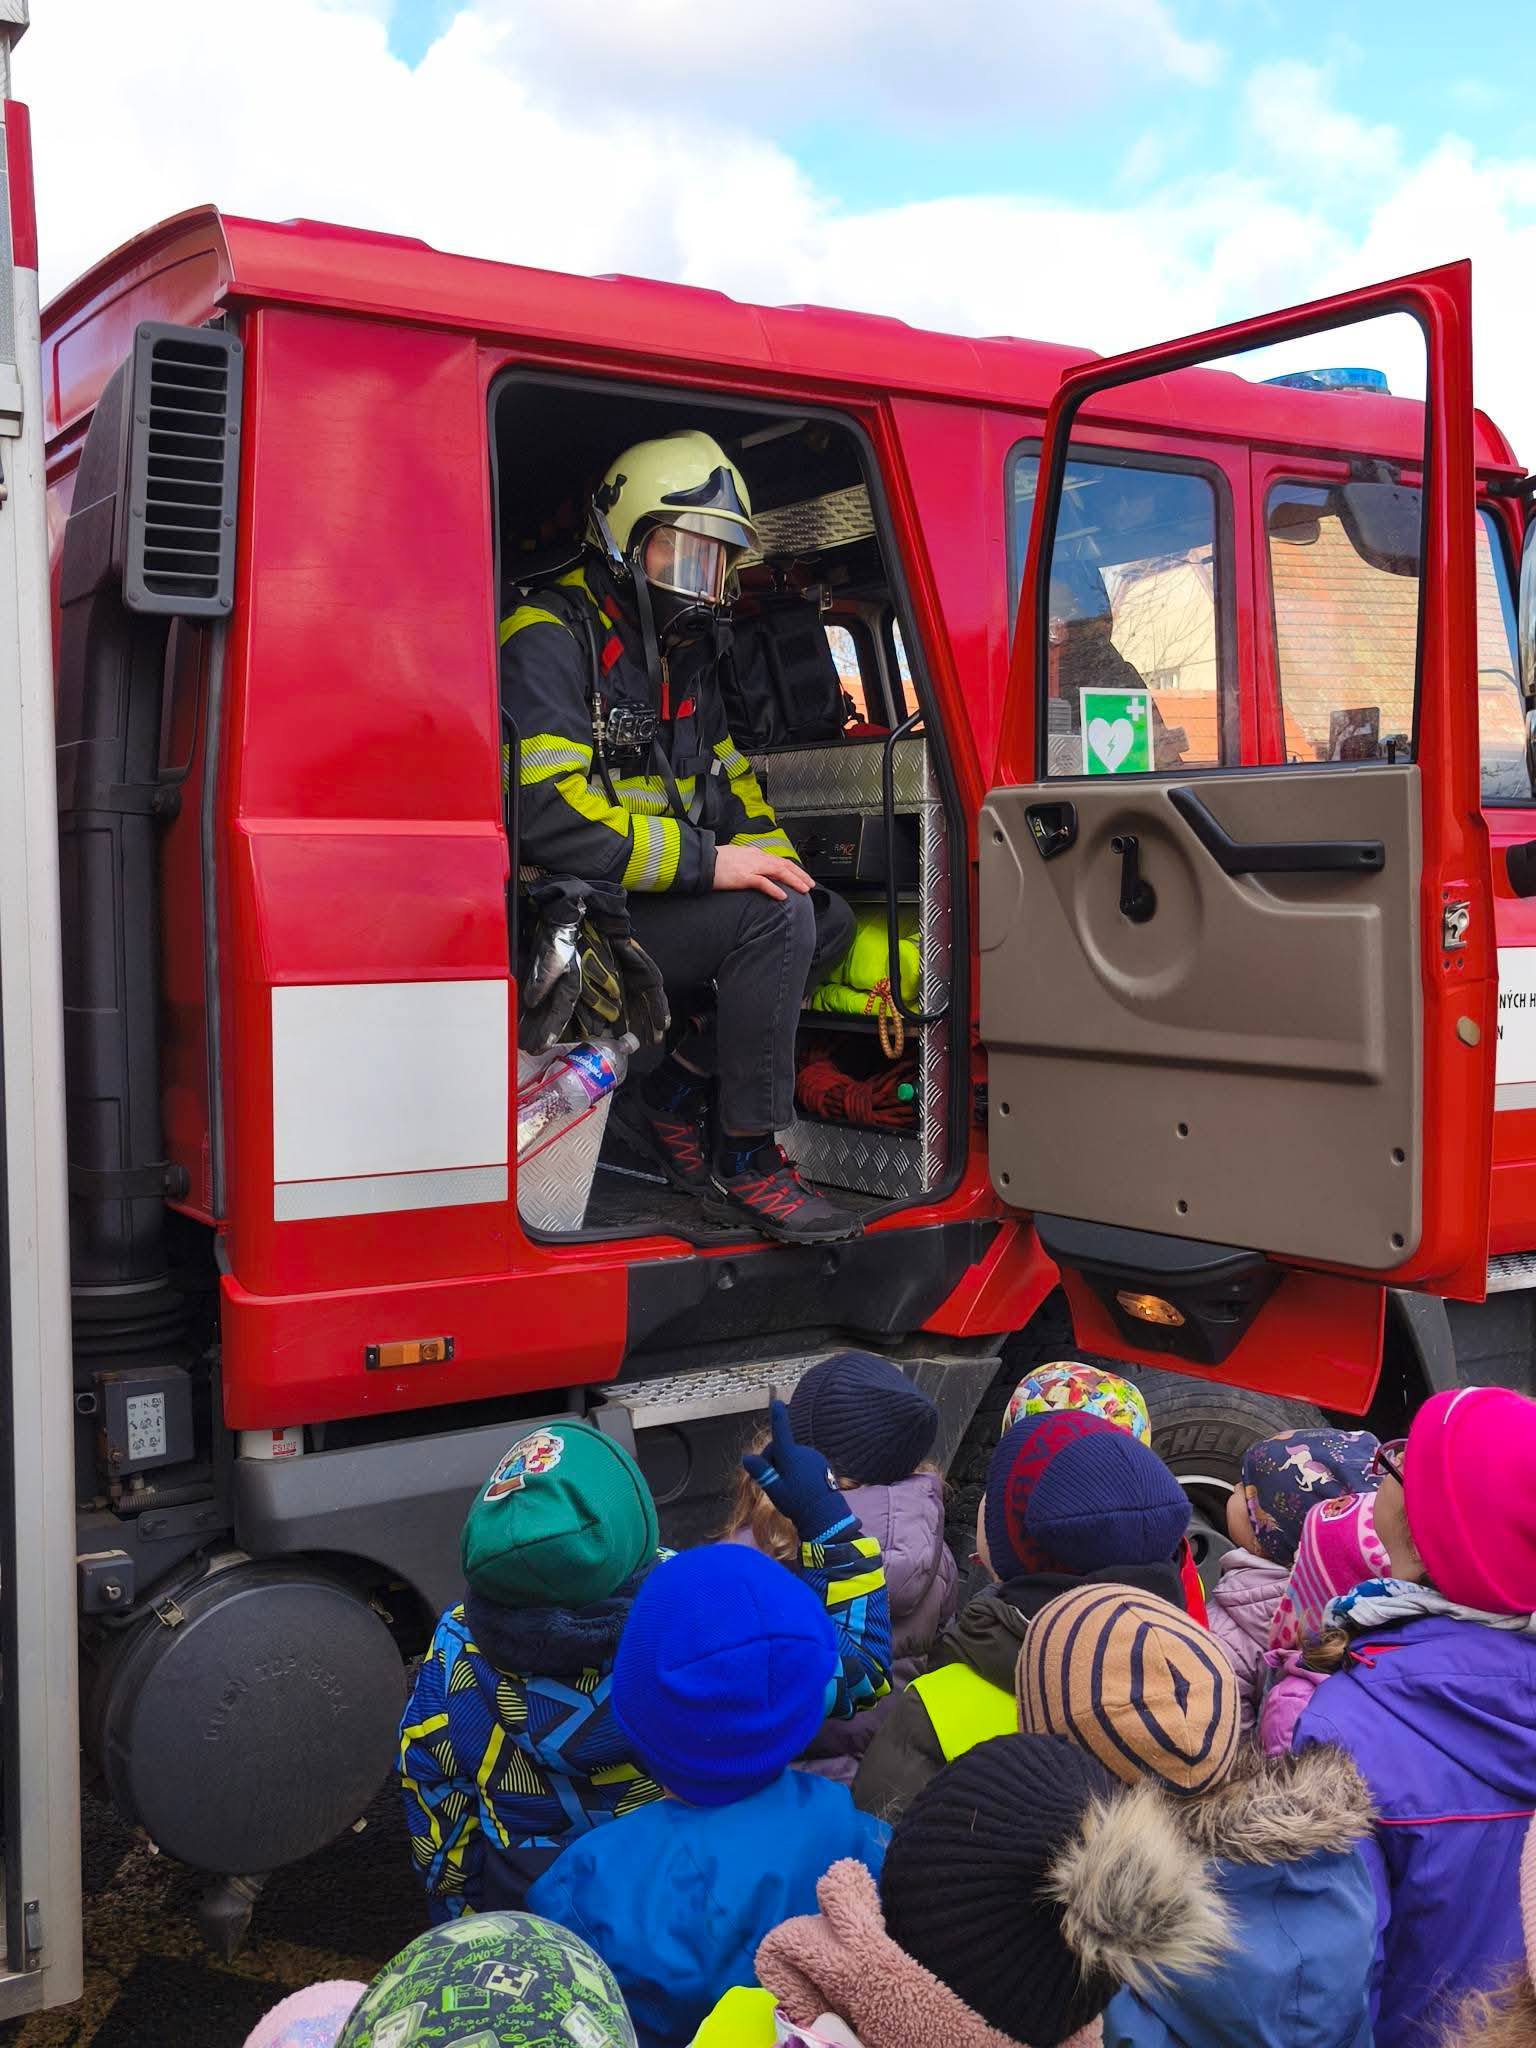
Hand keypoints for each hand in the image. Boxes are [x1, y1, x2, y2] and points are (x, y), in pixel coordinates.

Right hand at [712, 843, 813, 900]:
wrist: (700, 861)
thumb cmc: (713, 862)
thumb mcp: (734, 859)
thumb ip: (747, 864)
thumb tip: (755, 873)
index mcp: (753, 853)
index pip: (778, 860)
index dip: (792, 868)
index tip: (801, 876)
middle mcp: (755, 857)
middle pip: (783, 864)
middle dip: (799, 874)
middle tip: (810, 884)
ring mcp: (750, 866)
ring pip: (779, 871)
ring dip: (794, 880)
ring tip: (804, 889)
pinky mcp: (743, 876)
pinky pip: (763, 883)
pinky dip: (775, 889)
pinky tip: (783, 896)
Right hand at [742, 1399, 854, 1544]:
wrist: (825, 1515)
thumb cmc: (797, 1503)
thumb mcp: (775, 1490)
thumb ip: (761, 1472)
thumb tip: (746, 1458)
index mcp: (792, 1456)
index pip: (782, 1432)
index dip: (778, 1417)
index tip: (776, 1402)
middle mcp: (804, 1452)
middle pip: (780, 1449)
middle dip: (773, 1462)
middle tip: (773, 1484)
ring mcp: (814, 1456)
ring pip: (791, 1456)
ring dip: (785, 1467)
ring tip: (788, 1489)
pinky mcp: (821, 1462)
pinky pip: (802, 1461)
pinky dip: (796, 1469)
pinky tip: (799, 1486)